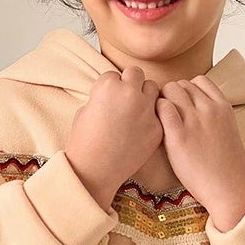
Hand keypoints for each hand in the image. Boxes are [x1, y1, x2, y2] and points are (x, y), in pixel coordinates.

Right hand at [65, 66, 163, 210]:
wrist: (96, 170)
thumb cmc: (84, 141)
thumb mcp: (85, 111)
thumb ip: (101, 96)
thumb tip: (112, 92)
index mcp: (109, 86)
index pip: (114, 75)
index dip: (110, 87)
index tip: (107, 100)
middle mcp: (130, 93)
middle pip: (136, 74)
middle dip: (130, 84)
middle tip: (124, 100)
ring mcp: (147, 110)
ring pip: (153, 88)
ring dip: (145, 95)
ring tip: (135, 110)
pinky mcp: (157, 127)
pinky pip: (159, 113)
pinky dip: (151, 117)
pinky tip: (141, 128)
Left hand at [156, 75, 244, 229]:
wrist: (229, 188)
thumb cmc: (225, 165)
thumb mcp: (227, 130)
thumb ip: (213, 114)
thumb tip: (194, 106)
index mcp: (223, 106)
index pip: (199, 80)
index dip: (186, 91)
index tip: (182, 107)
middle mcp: (209, 108)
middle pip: (181, 84)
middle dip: (171, 97)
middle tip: (168, 117)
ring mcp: (194, 121)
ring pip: (170, 90)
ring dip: (162, 102)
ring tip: (162, 123)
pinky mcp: (179, 136)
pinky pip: (162, 107)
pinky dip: (156, 112)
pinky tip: (158, 129)